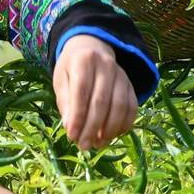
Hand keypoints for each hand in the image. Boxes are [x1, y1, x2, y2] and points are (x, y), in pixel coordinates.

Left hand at [52, 34, 139, 149]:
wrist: (93, 47)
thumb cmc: (72, 67)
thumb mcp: (61, 78)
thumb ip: (65, 101)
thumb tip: (70, 127)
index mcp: (84, 60)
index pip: (81, 91)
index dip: (77, 116)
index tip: (72, 136)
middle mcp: (106, 65)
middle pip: (101, 101)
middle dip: (92, 127)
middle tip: (84, 146)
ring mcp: (122, 74)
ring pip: (119, 105)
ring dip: (109, 129)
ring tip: (98, 144)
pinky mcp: (131, 85)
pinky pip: (132, 107)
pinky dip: (124, 124)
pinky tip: (113, 136)